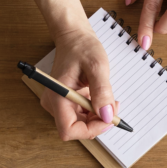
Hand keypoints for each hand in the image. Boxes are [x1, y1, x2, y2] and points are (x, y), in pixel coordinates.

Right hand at [40, 26, 117, 140]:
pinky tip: (99, 97)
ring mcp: (58, 103)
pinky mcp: (64, 102)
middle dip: (97, 122)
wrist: (74, 37)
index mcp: (57, 96)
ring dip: (97, 117)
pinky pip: (80, 116)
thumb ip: (102, 92)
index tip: (107, 118)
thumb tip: (107, 116)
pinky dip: (94, 111)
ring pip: (80, 124)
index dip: (90, 130)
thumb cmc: (82, 47)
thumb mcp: (97, 66)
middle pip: (76, 129)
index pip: (69, 130)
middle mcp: (53, 103)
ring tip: (107, 98)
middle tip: (113, 107)